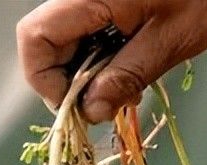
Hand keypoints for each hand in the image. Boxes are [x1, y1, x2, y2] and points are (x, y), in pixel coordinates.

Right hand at [16, 0, 206, 122]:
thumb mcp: (172, 37)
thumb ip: (127, 75)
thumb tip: (91, 112)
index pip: (34, 40)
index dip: (44, 79)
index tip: (78, 105)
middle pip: (46, 45)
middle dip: (71, 82)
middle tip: (109, 102)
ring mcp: (91, 0)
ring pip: (66, 45)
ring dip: (89, 74)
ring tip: (127, 85)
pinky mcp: (105, 3)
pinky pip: (88, 35)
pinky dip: (103, 58)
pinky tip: (131, 65)